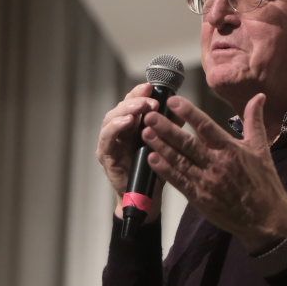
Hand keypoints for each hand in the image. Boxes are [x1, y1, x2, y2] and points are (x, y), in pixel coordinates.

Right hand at [96, 83, 163, 217]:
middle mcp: (118, 130)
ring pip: (111, 119)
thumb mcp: (165, 145)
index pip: (133, 102)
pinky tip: (127, 121)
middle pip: (122, 107)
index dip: (141, 92)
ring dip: (126, 111)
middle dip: (136, 100)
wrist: (146, 199)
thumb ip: (169, 128)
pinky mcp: (106, 156)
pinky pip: (107, 139)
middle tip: (150, 99)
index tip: (152, 86)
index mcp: (132, 125)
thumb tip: (180, 111)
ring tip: (139, 108)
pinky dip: (115, 127)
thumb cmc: (155, 170)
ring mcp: (109, 143)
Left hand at [141, 93, 286, 252]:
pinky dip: (165, 170)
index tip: (173, 101)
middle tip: (149, 116)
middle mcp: (217, 164)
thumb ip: (253, 121)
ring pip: (179, 161)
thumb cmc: (264, 182)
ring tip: (145, 133)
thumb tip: (258, 96)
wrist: (266, 219)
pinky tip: (152, 159)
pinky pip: (179, 181)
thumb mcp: (261, 148)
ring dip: (161, 147)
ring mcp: (206, 182)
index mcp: (231, 149)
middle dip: (166, 129)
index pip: (206, 127)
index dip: (189, 113)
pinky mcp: (199, 198)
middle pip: (187, 143)